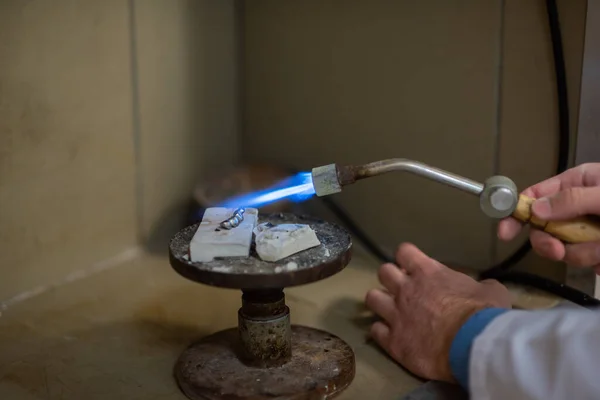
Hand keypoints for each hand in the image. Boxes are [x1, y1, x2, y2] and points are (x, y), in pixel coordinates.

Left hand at [365, 243, 510, 381]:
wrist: (472, 345)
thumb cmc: (483, 314)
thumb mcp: (492, 291)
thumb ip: (481, 285)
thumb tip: (484, 288)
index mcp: (427, 272)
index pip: (404, 251)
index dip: (407, 257)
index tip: (413, 266)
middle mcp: (406, 289)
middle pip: (383, 272)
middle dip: (391, 278)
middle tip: (402, 289)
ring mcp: (395, 315)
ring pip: (372, 298)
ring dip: (381, 302)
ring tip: (391, 310)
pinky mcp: (392, 341)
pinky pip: (375, 330)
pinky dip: (381, 332)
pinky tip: (391, 335)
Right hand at [498, 163, 599, 270]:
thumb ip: (572, 200)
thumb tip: (535, 210)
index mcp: (576, 183)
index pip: (535, 196)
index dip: (516, 212)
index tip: (505, 233)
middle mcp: (577, 207)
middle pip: (544, 229)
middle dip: (550, 243)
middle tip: (558, 252)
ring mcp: (587, 230)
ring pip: (566, 249)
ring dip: (585, 253)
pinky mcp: (597, 250)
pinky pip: (586, 261)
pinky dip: (598, 262)